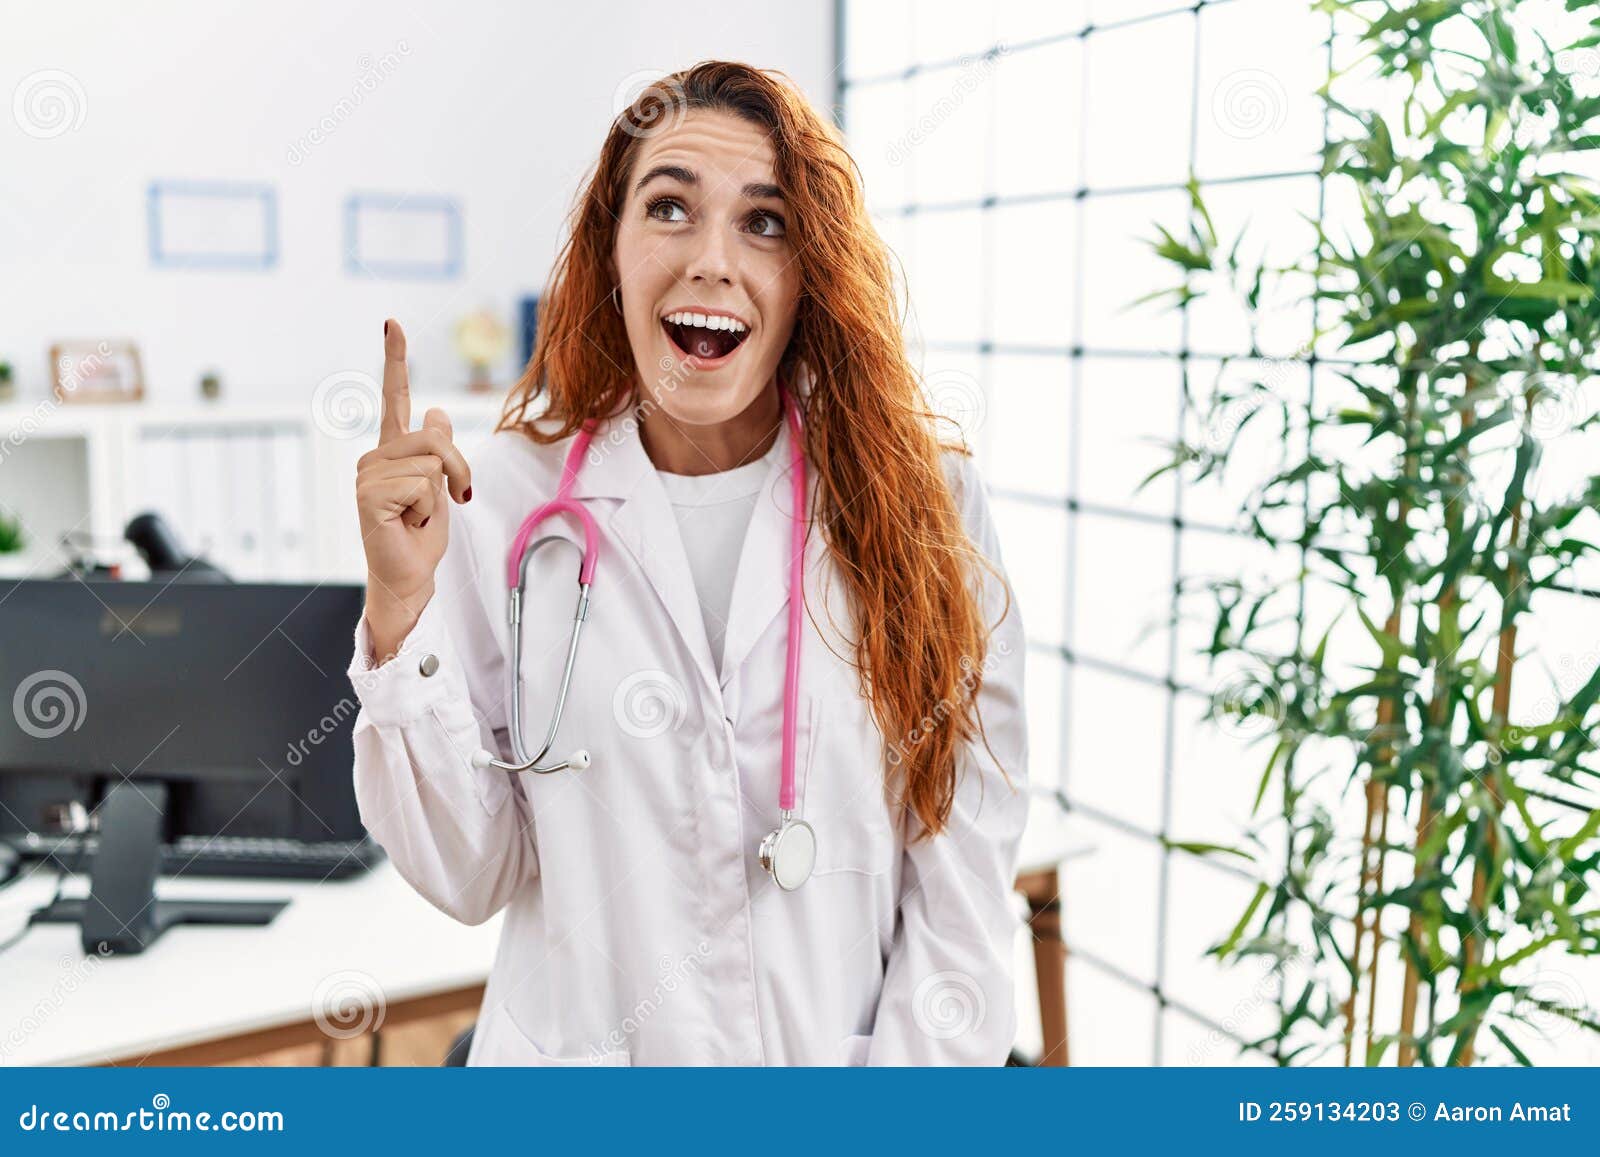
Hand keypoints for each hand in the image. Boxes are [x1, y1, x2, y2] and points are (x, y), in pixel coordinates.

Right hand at [356, 319, 472, 662]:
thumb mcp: (442, 486)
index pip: (394, 398)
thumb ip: (438, 450)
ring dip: (441, 495)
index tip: (393, 322)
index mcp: (392, 451)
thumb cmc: (421, 536)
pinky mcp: (368, 495)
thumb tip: (436, 411)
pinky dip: (427, 510)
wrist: (410, 576)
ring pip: (432, 463)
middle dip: (457, 471)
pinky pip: (421, 485)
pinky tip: (407, 523)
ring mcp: (367, 475)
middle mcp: (375, 457)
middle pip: (434, 437)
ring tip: (418, 516)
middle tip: (451, 500)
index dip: (395, 359)